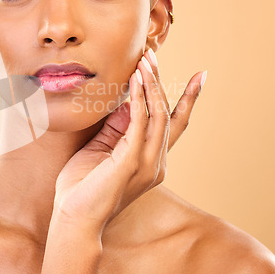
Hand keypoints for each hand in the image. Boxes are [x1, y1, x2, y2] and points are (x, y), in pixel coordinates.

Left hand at [54, 48, 205, 231]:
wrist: (74, 218)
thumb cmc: (84, 186)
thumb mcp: (103, 149)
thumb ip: (118, 128)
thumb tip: (128, 101)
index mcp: (151, 160)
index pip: (174, 124)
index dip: (187, 99)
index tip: (200, 76)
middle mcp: (156, 162)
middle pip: (169, 113)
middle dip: (162, 81)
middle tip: (153, 54)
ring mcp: (147, 163)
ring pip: (159, 114)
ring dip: (152, 84)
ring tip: (144, 59)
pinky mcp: (132, 163)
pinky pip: (140, 123)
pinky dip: (140, 98)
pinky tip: (135, 79)